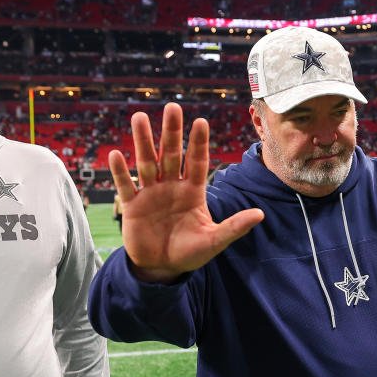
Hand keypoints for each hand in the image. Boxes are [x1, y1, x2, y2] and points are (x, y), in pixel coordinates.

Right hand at [109, 104, 264, 282]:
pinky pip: (126, 185)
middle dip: (171, 132)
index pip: (197, 162)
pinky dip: (120, 171)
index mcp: (193, 191)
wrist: (163, 268)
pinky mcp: (132, 206)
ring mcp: (151, 194)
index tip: (201, 122)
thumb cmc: (190, 252)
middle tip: (171, 107)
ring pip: (146, 162)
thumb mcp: (214, 241)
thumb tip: (260, 215)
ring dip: (143, 141)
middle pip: (171, 154)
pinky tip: (116, 154)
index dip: (198, 143)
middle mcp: (171, 186)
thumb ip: (234, 227)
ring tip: (139, 117)